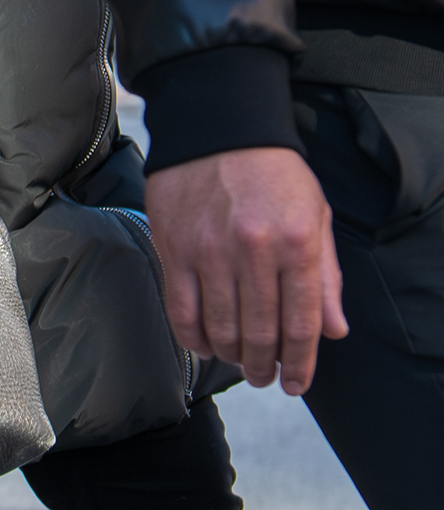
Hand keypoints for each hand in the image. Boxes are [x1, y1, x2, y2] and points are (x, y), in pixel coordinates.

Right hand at [145, 146, 346, 394]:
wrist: (219, 125)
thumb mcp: (316, 216)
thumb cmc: (273, 171)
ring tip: (240, 361)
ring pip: (221, 328)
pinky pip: (182, 311)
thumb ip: (326, 276)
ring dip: (233, 356)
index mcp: (297, 242)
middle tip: (266, 377)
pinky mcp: (175, 247)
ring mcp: (210, 250)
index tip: (297, 384)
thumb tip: (333, 331)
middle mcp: (255, 250)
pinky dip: (195, 338)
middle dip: (266, 366)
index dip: (301, 364)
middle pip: (261, 332)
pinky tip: (206, 343)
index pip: (302, 323)